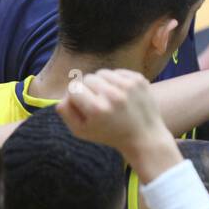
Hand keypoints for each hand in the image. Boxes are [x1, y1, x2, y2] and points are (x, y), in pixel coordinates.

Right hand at [57, 69, 176, 175]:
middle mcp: (113, 95)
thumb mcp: (81, 131)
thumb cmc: (109, 134)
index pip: (73, 88)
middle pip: (87, 78)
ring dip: (102, 83)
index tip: (84, 106)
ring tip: (109, 98)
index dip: (75, 96)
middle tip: (97, 103)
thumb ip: (66, 111)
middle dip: (88, 89)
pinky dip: (116, 81)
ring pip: (102, 73)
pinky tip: (121, 94)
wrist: (144, 136)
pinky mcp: (139, 79)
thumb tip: (64, 94)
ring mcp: (128, 86)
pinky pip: (117, 72)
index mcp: (97, 109)